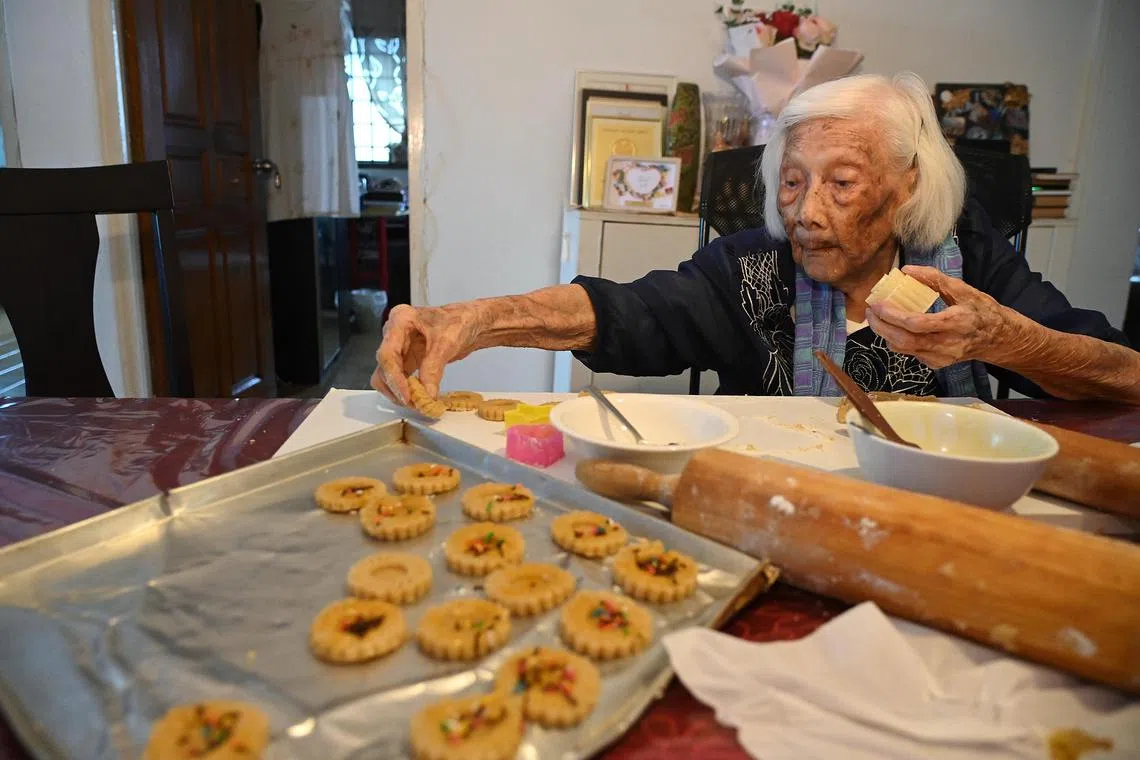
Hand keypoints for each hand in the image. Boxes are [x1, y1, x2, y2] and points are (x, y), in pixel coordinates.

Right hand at [370, 303, 483, 404]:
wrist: (471, 323)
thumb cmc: (459, 322)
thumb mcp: (447, 344)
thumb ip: (433, 368)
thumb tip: (427, 394)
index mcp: (400, 320)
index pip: (388, 354)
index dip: (395, 378)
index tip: (407, 396)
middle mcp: (394, 333)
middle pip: (384, 366)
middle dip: (396, 387)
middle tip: (414, 404)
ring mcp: (399, 347)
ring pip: (386, 375)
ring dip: (398, 391)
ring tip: (417, 403)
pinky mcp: (406, 360)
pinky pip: (398, 378)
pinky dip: (405, 390)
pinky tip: (418, 398)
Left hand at [865, 265, 1011, 368]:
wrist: (998, 338)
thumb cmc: (981, 310)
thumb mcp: (963, 289)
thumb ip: (934, 278)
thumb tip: (906, 270)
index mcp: (956, 323)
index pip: (916, 324)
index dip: (892, 315)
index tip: (877, 303)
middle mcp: (947, 344)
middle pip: (904, 340)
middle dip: (880, 326)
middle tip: (870, 312)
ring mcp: (941, 357)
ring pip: (903, 349)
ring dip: (885, 333)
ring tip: (877, 317)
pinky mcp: (936, 364)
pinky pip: (910, 353)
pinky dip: (897, 340)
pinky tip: (894, 327)